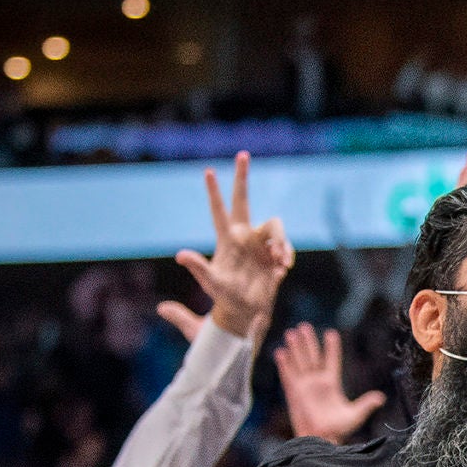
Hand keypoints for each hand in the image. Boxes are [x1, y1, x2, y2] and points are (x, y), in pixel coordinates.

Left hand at [161, 153, 292, 344]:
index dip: (214, 191)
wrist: (246, 311)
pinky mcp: (275, 255)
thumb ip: (198, 267)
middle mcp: (243, 236)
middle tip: (242, 154)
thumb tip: (180, 255)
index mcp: (226, 239)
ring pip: (275, 226)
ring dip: (281, 242)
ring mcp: (260, 244)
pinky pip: (286, 246)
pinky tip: (282, 270)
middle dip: (242, 177)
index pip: (219, 210)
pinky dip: (287, 256)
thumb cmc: (225, 297)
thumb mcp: (211, 283)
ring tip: (280, 262)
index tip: (208, 171)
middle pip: (243, 200)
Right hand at [273, 323, 385, 443]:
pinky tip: (281, 352)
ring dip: (295, 348)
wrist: (322, 439)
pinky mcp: (294, 393)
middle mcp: (317, 382)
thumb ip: (366, 404)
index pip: (331, 360)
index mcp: (331, 384)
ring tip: (291, 332)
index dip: (331, 348)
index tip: (331, 332)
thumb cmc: (339, 429)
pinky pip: (288, 375)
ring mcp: (304, 386)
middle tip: (304, 325)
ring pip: (299, 362)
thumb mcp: (356, 414)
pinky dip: (284, 364)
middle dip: (308, 341)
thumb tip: (381, 397)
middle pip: (312, 357)